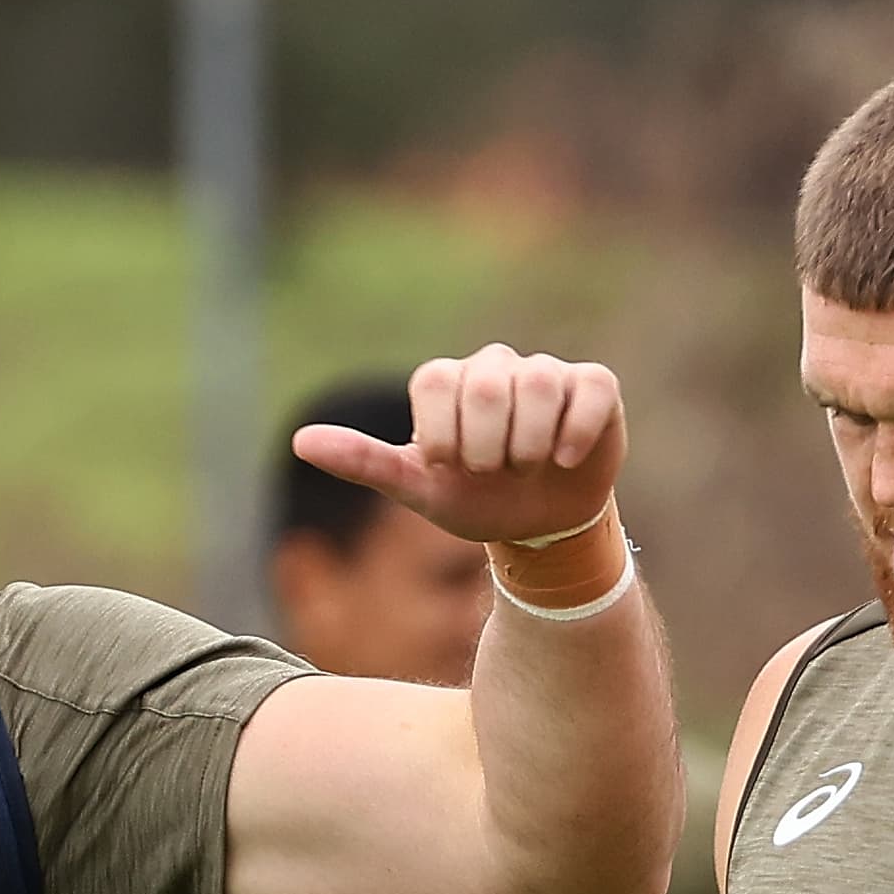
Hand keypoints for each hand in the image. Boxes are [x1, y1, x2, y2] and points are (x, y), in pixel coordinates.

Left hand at [290, 344, 625, 548]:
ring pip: (538, 386)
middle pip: (488, 384)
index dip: (444, 435)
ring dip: (530, 446)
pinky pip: (587, 390)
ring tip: (527, 468)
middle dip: (488, 446)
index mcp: (446, 383)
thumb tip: (300, 441)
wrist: (539, 527)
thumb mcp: (418, 489)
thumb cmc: (475, 502)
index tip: (450, 468)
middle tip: (492, 472)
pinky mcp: (592, 386)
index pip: (434, 381)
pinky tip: (563, 462)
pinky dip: (574, 435)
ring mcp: (544, 372)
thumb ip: (363, 462)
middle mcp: (493, 367)